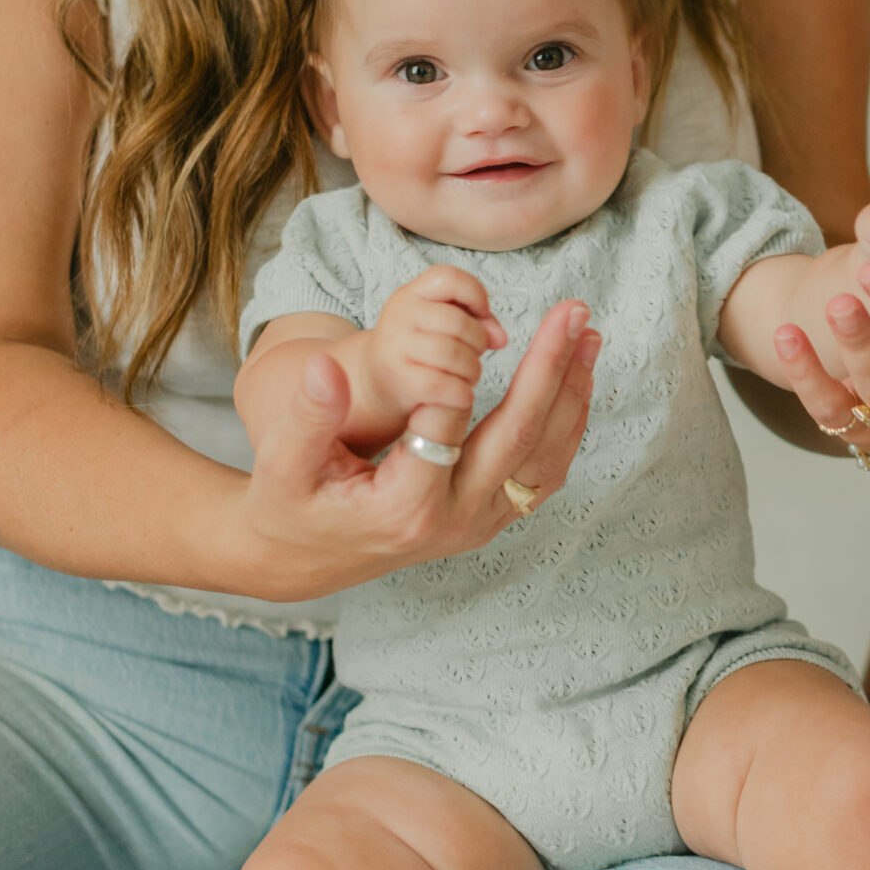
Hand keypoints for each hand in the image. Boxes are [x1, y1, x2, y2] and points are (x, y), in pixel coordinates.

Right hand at [226, 300, 599, 600]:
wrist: (304, 558)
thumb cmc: (290, 503)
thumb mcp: (283, 463)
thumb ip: (307, 417)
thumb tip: (326, 368)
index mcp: (406, 507)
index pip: (446, 427)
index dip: (455, 375)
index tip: (475, 329)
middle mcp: (454, 521)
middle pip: (517, 439)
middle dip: (549, 369)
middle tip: (572, 311)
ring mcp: (479, 524)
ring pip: (544, 458)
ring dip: (571, 393)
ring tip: (587, 334)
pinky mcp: (490, 519)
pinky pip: (543, 472)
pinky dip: (565, 422)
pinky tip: (575, 377)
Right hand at [364, 265, 505, 451]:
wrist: (377, 381)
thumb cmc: (421, 349)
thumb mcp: (444, 325)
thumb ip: (478, 322)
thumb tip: (501, 338)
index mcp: (412, 293)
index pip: (448, 278)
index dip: (475, 293)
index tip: (483, 314)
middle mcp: (399, 314)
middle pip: (457, 321)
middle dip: (478, 341)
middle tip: (477, 355)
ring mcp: (394, 345)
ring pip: (452, 353)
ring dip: (472, 369)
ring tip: (470, 376)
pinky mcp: (396, 378)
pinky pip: (440, 383)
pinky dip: (460, 392)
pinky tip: (463, 396)